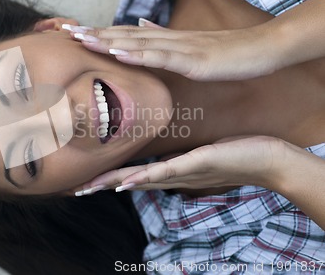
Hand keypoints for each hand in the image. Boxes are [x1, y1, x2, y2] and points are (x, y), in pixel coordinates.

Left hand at [63, 19, 285, 80]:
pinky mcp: (193, 60)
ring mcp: (181, 48)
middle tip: (67, 33)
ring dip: (109, 41)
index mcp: (167, 40)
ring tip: (83, 39)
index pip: (128, 35)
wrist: (261, 49)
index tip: (77, 34)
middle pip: (126, 36)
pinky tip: (119, 53)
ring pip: (139, 43)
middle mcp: (169, 40)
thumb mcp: (190, 47)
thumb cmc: (226, 53)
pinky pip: (162, 57)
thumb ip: (164, 38)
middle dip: (96, 35)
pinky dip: (138, 54)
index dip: (102, 34)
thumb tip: (141, 25)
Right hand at [74, 136, 287, 195]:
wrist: (266, 159)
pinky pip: (165, 172)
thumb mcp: (197, 154)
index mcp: (171, 172)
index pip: (133, 176)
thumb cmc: (232, 154)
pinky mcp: (196, 164)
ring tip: (91, 187)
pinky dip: (144, 178)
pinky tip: (127, 182)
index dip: (108, 179)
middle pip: (130, 182)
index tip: (85, 181)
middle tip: (76, 189)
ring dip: (114, 185)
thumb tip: (159, 154)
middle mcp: (172, 177)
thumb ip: (176, 156)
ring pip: (141, 180)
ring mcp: (182, 173)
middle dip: (102, 186)